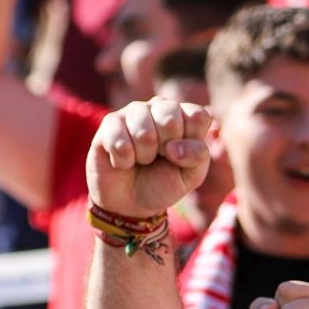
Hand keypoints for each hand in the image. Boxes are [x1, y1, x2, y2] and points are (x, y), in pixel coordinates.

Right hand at [86, 96, 212, 217]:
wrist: (129, 201)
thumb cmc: (163, 183)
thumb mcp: (190, 176)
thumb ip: (198, 156)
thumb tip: (175, 146)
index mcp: (185, 116)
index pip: (198, 116)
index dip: (191, 144)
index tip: (181, 157)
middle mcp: (160, 107)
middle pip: (170, 119)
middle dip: (166, 150)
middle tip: (159, 158)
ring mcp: (134, 111)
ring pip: (144, 132)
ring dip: (144, 156)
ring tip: (141, 160)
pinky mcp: (110, 122)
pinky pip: (120, 142)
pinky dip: (124, 161)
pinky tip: (123, 161)